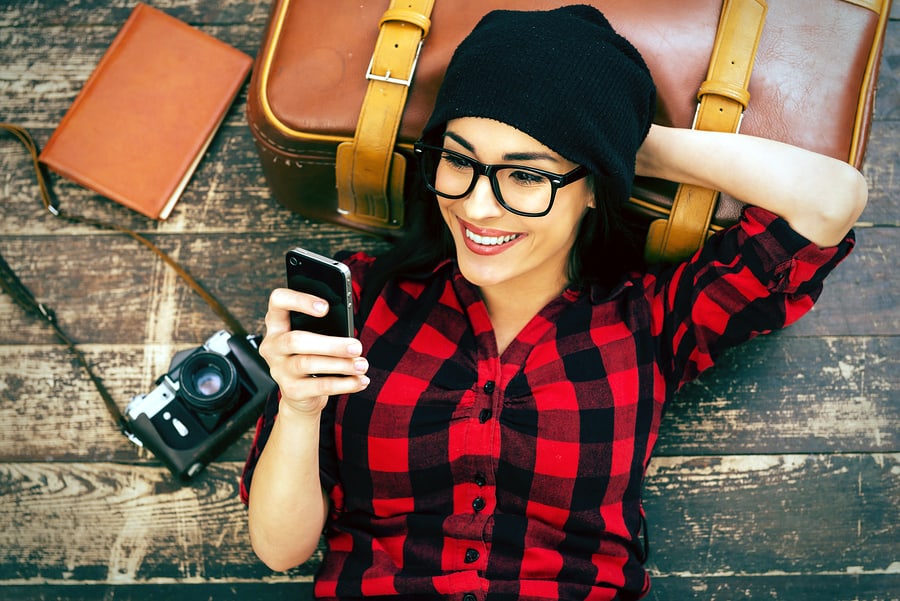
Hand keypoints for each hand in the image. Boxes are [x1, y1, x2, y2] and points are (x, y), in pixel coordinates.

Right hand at [258, 288, 368, 414]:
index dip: (299, 300)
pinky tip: (360, 380)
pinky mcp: (291, 390)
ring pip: (308, 363)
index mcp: (277, 325)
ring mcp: (279, 370)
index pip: (278, 301)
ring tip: (362, 364)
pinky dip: (345, 383)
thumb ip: (326, 329)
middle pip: (296, 340)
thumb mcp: (314, 337)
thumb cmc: (311, 356)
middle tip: (356, 347)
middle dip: (330, 344)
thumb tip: (351, 336)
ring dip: (341, 364)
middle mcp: (273, 346)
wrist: (301, 395)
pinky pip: (320, 386)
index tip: (326, 307)